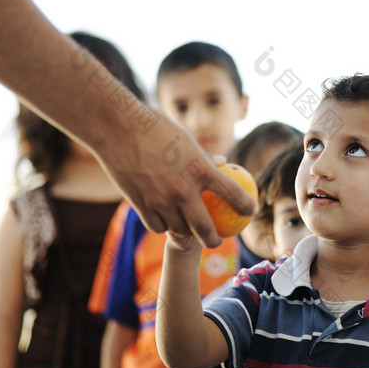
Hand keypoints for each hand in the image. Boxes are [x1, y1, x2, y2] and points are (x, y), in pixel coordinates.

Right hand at [96, 110, 255, 247]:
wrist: (117, 129)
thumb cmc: (153, 127)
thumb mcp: (185, 138)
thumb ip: (203, 157)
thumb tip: (220, 162)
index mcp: (200, 170)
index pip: (232, 193)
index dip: (245, 205)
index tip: (251, 211)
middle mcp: (183, 190)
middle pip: (205, 229)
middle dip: (215, 240)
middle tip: (217, 240)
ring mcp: (161, 201)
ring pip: (179, 232)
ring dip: (187, 236)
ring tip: (190, 235)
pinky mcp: (142, 205)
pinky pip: (158, 226)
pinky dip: (164, 227)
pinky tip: (166, 222)